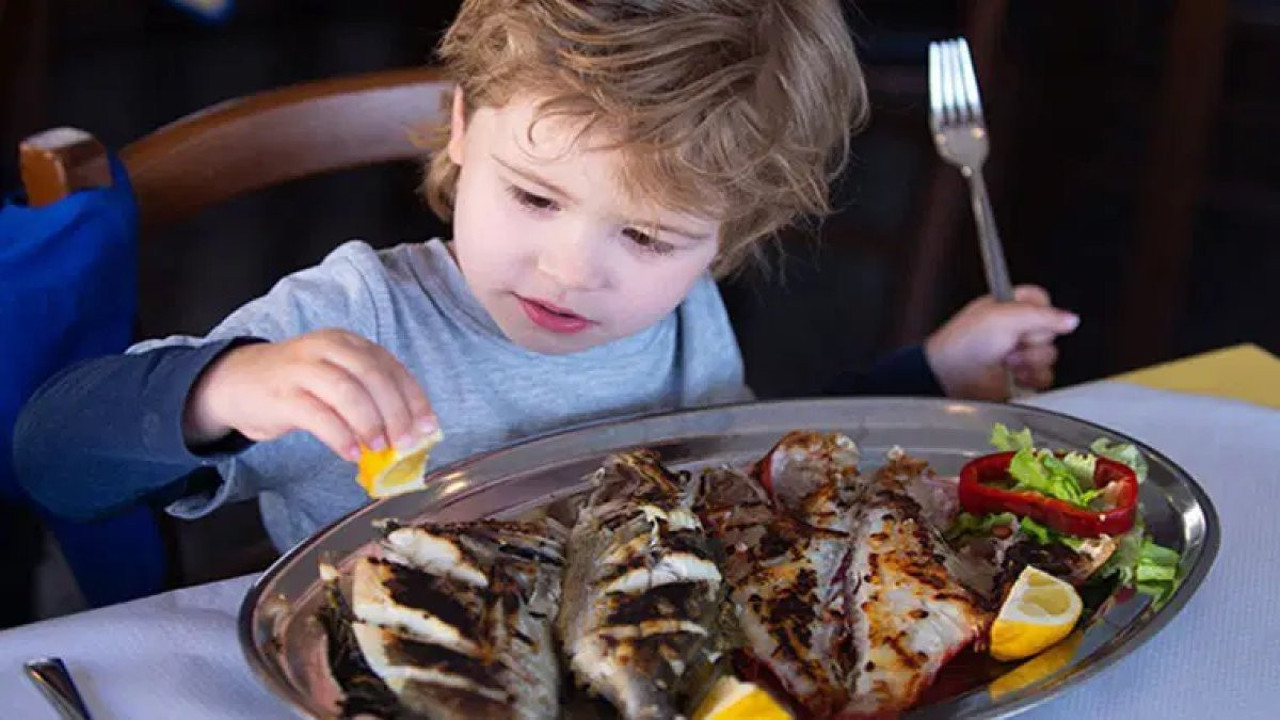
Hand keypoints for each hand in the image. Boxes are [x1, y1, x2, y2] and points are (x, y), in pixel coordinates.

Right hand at [183, 329, 437, 460]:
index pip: (391, 367)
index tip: (429, 427)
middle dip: (396, 412)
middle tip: (407, 442)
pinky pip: (318, 415)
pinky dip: (340, 436)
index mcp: (348, 344)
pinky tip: (351, 454)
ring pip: (347, 392)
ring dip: (370, 424)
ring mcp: (303, 369)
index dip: (414, 398)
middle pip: (373, 376)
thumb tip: (407, 435)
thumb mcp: (336, 380)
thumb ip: (368, 399)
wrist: (235, 382)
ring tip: (380, 449)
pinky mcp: (282, 394)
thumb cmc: (296, 386)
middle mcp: (328, 349)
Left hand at [924, 285, 1078, 400]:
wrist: (950, 378)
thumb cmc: (964, 344)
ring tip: (1007, 361)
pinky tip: (1014, 376)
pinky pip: (1045, 377)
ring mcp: (1018, 354)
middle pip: (1050, 329)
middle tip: (1011, 342)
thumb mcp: (1003, 317)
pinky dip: (1031, 378)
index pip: (1041, 299)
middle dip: (1033, 339)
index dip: (1041, 309)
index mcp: (1008, 306)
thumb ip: (1043, 315)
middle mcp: (1014, 329)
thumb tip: (1071, 319)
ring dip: (1030, 360)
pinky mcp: (1020, 377)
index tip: (1026, 318)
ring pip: (1050, 355)